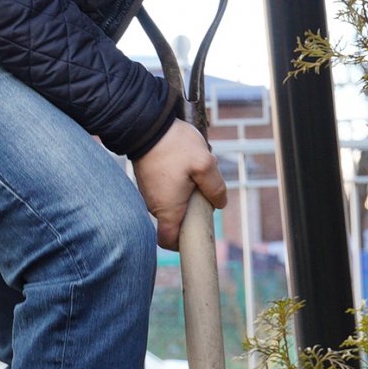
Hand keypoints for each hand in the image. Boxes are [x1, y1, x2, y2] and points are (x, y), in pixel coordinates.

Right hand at [133, 119, 225, 247]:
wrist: (147, 123)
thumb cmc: (174, 145)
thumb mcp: (205, 164)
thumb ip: (216, 187)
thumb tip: (220, 203)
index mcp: (168, 208)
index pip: (168, 241)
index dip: (182, 245)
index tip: (195, 234)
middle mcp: (155, 204)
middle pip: (174, 221)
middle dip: (191, 211)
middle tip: (203, 191)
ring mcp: (149, 191)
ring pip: (171, 203)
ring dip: (185, 194)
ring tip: (193, 172)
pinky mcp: (147, 179)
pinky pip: (164, 190)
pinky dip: (175, 184)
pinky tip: (183, 164)